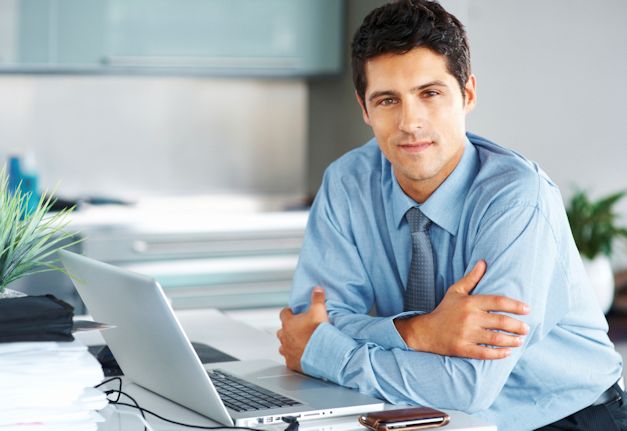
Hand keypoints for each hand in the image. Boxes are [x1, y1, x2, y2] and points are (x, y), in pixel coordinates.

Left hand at [277, 287, 328, 371]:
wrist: (322, 352)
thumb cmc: (318, 332)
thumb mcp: (319, 310)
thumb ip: (317, 298)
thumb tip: (317, 289)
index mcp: (289, 323)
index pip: (284, 313)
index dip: (289, 312)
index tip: (293, 312)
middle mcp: (285, 337)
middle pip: (282, 331)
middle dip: (288, 329)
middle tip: (298, 329)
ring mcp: (287, 351)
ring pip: (283, 346)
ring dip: (289, 344)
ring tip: (299, 344)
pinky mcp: (292, 363)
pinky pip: (290, 360)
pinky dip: (294, 358)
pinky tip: (301, 357)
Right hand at [394, 260, 529, 359]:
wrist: (425, 331)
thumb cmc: (444, 310)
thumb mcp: (456, 291)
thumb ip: (471, 278)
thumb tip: (483, 262)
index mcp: (470, 302)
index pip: (498, 301)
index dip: (515, 305)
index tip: (527, 309)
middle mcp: (469, 317)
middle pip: (501, 321)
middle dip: (517, 326)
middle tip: (526, 329)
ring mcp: (466, 334)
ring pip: (496, 338)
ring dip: (512, 340)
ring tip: (520, 340)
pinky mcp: (463, 348)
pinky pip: (485, 353)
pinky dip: (499, 354)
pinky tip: (508, 352)